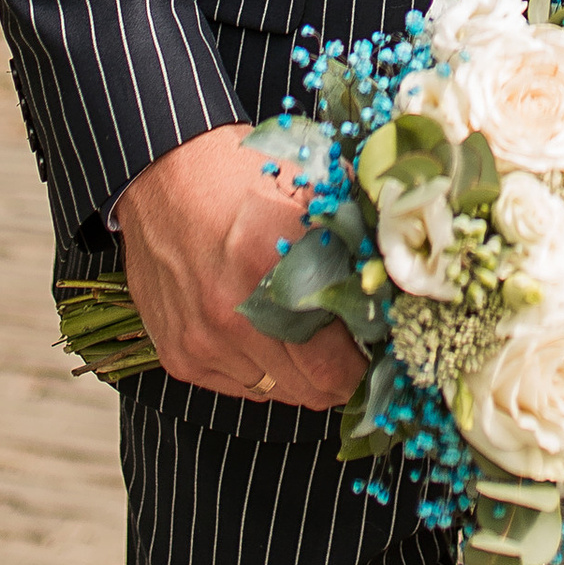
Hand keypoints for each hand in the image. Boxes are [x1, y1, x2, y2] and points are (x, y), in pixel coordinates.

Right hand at [118, 122, 360, 406]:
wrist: (165, 173)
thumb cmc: (246, 176)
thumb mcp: (315, 190)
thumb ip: (359, 241)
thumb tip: (398, 293)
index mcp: (274, 268)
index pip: (337, 366)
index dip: (366, 366)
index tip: (377, 350)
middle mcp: (233, 314)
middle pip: (310, 389)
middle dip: (338, 374)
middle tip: (348, 345)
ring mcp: (202, 340)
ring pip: (276, 391)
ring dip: (296, 370)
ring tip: (299, 328)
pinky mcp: (178, 355)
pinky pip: (239, 387)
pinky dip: (259, 367)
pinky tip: (260, 328)